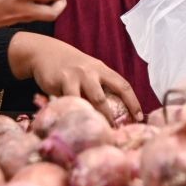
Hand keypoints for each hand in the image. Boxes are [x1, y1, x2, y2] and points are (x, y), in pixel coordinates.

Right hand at [9, 33, 143, 122]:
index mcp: (102, 69)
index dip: (133, 102)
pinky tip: (73, 124)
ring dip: (93, 118)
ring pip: (86, 101)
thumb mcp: (89, 70)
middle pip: (104, 97)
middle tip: (115, 133)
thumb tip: (118, 111)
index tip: (140, 118)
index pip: (123, 85)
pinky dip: (72, 113)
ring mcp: (74, 76)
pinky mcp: (59, 82)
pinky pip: (67, 102)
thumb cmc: (71, 66)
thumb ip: (101, 85)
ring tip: (96, 132)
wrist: (45, 52)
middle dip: (110, 117)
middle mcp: (90, 72)